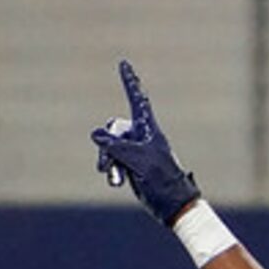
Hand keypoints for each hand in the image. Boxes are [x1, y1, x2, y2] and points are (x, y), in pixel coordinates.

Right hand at [91, 60, 202, 229]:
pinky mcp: (131, 165)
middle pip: (115, 129)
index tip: (124, 63)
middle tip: (106, 165)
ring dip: (108, 161)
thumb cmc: (163, 181)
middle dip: (108, 146)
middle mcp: (141, 137)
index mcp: (149, 130)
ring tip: (114, 179)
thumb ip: (116, 146)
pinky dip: (111, 169)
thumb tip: (95, 133)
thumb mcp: (139, 161)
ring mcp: (135, 152)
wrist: (172, 205)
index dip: (131, 82)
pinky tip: (116, 182)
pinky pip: (113, 160)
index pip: (137, 100)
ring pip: (110, 147)